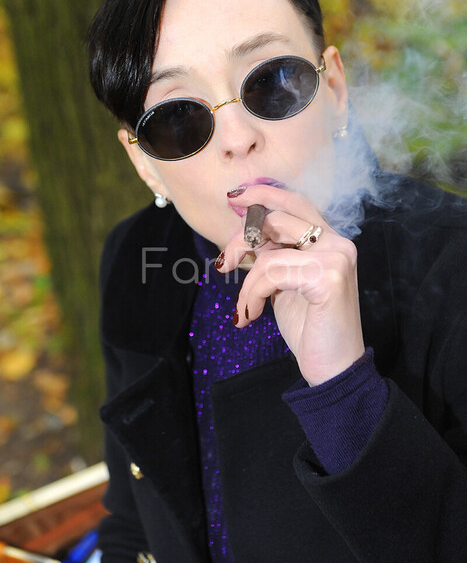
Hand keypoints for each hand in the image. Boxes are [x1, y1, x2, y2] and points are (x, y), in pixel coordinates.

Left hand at [219, 184, 364, 385]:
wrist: (333, 368)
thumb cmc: (309, 327)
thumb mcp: (284, 284)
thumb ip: (273, 255)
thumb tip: (243, 233)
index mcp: (329, 241)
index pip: (295, 203)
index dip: (264, 194)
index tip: (233, 199)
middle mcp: (337, 242)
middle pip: (277, 218)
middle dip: (242, 238)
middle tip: (225, 264)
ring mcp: (336, 257)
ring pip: (269, 251)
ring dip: (247, 283)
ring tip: (246, 308)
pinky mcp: (329, 277)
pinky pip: (271, 273)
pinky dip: (253, 294)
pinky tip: (252, 315)